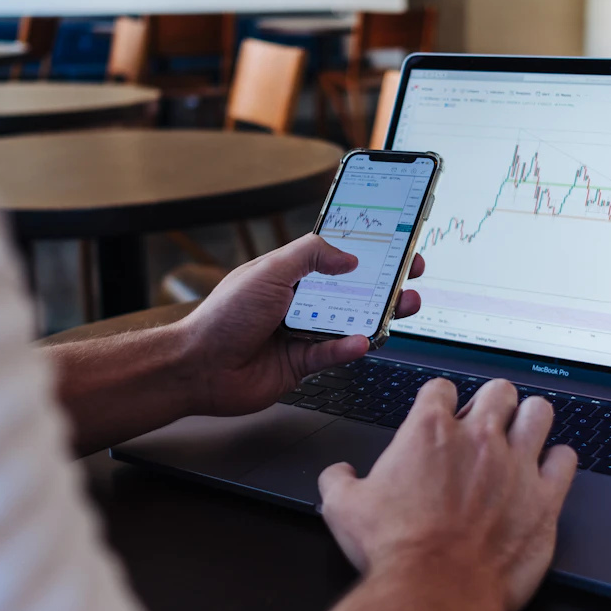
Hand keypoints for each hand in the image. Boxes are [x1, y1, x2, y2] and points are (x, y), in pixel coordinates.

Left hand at [179, 234, 423, 417]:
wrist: (198, 367)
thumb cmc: (224, 316)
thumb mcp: (269, 271)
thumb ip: (310, 255)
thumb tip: (348, 257)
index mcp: (289, 273)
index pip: (335, 255)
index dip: (366, 249)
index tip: (396, 243)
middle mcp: (298, 301)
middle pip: (352, 290)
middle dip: (385, 282)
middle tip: (412, 275)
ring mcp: (301, 333)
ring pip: (350, 323)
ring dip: (379, 315)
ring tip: (403, 306)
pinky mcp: (301, 364)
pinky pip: (334, 355)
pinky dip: (349, 349)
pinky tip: (361, 341)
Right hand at [318, 379, 577, 610]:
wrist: (435, 591)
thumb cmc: (396, 551)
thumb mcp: (343, 509)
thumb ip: (339, 481)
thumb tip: (338, 475)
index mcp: (430, 431)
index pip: (442, 388)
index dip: (441, 400)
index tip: (441, 414)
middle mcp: (478, 438)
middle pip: (498, 390)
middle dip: (492, 402)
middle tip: (485, 423)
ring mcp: (516, 465)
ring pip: (539, 412)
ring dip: (530, 421)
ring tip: (522, 435)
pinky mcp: (545, 498)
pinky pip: (566, 459)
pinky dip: (558, 462)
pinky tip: (547, 471)